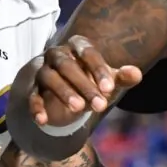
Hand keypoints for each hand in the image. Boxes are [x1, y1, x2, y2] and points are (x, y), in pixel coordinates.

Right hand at [22, 36, 142, 127]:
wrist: (62, 93)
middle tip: (101, 106)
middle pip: (68, 66)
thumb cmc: (90, 81)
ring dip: (64, 93)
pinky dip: (36, 107)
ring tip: (80, 109)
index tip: (111, 90)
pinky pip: (31, 95)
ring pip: (49, 77)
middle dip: (85, 85)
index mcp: (76, 46)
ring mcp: (41, 69)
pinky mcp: (30, 87)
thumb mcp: (106, 80)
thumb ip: (121, 77)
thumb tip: (136, 74)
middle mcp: (56, 54)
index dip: (99, 70)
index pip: (87, 53)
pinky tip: (43, 121)